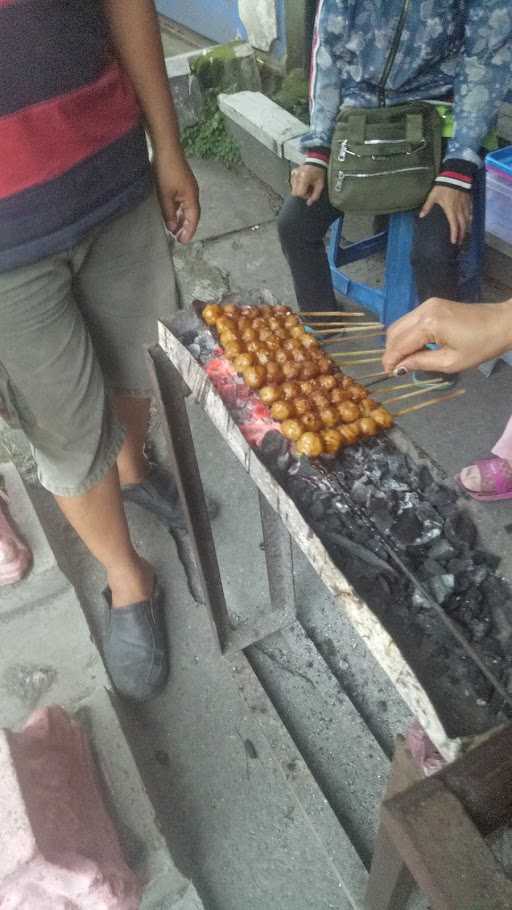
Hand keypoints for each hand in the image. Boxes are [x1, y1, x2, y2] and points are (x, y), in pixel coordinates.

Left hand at [154, 151, 199, 243]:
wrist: (166, 148)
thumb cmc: (166, 169)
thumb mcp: (165, 195)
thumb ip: (169, 213)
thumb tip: (172, 228)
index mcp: (191, 197)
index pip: (193, 219)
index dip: (189, 232)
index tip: (183, 242)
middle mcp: (192, 193)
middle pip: (192, 215)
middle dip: (187, 227)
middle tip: (180, 239)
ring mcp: (188, 187)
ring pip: (187, 208)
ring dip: (182, 219)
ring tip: (175, 229)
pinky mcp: (182, 182)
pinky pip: (183, 201)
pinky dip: (179, 210)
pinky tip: (172, 213)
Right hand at [290, 165, 325, 206]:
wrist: (316, 161)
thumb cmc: (318, 172)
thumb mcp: (320, 185)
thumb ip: (315, 195)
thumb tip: (309, 203)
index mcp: (304, 179)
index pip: (299, 194)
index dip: (305, 196)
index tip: (310, 193)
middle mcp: (297, 176)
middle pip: (295, 192)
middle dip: (302, 193)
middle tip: (309, 189)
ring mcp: (294, 175)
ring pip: (293, 189)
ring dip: (300, 189)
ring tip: (307, 184)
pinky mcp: (292, 174)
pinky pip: (293, 183)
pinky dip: (298, 185)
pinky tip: (303, 181)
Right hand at [382, 297, 511, 375]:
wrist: (503, 323)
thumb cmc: (481, 346)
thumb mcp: (451, 362)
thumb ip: (422, 363)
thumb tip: (400, 367)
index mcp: (429, 324)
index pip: (400, 344)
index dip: (391, 360)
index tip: (388, 374)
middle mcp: (424, 310)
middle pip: (394, 331)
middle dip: (390, 350)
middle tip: (395, 368)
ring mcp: (427, 304)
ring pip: (400, 324)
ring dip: (397, 342)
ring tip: (404, 359)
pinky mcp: (432, 304)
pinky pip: (410, 320)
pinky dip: (407, 334)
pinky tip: (414, 347)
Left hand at [420, 186, 471, 245]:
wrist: (456, 175)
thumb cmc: (444, 186)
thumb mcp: (433, 195)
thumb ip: (427, 206)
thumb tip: (421, 215)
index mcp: (451, 210)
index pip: (454, 226)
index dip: (454, 235)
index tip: (454, 242)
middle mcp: (460, 210)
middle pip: (463, 226)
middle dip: (462, 235)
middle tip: (460, 243)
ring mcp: (465, 206)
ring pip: (468, 220)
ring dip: (466, 229)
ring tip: (464, 235)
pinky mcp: (468, 201)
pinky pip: (470, 213)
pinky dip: (469, 220)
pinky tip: (468, 223)